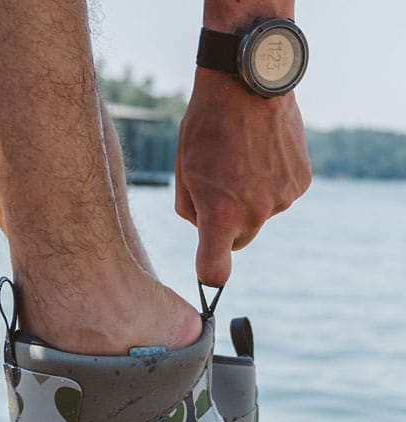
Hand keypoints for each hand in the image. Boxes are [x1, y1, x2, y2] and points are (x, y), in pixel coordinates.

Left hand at [175, 68, 310, 285]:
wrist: (250, 82)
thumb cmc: (206, 127)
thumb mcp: (184, 173)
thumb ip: (192, 213)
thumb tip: (206, 233)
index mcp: (220, 215)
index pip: (215, 270)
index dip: (209, 274)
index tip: (207, 275)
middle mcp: (255, 213)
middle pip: (238, 240)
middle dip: (227, 224)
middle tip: (219, 186)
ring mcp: (282, 200)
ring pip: (260, 216)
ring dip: (251, 198)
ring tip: (243, 159)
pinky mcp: (300, 184)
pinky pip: (280, 196)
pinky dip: (271, 183)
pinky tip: (264, 153)